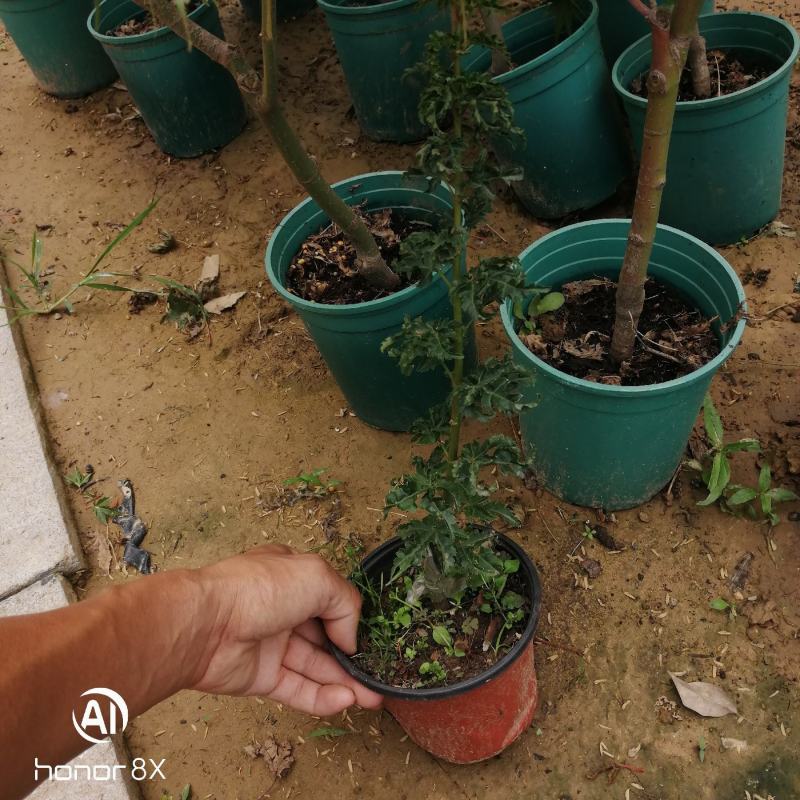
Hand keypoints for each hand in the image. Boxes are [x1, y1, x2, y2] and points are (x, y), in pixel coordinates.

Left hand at [185, 544, 382, 715]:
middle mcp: (282, 609)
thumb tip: (350, 638)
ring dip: (344, 681)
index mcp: (291, 577)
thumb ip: (346, 603)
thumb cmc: (259, 588)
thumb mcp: (317, 576)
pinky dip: (321, 697)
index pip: (329, 598)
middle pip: (325, 636)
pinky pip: (297, 689)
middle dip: (352, 656)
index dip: (349, 617)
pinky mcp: (260, 677)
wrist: (204, 624)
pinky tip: (345, 701)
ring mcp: (271, 644)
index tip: (369, 636)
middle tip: (377, 676)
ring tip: (372, 698)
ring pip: (314, 666)